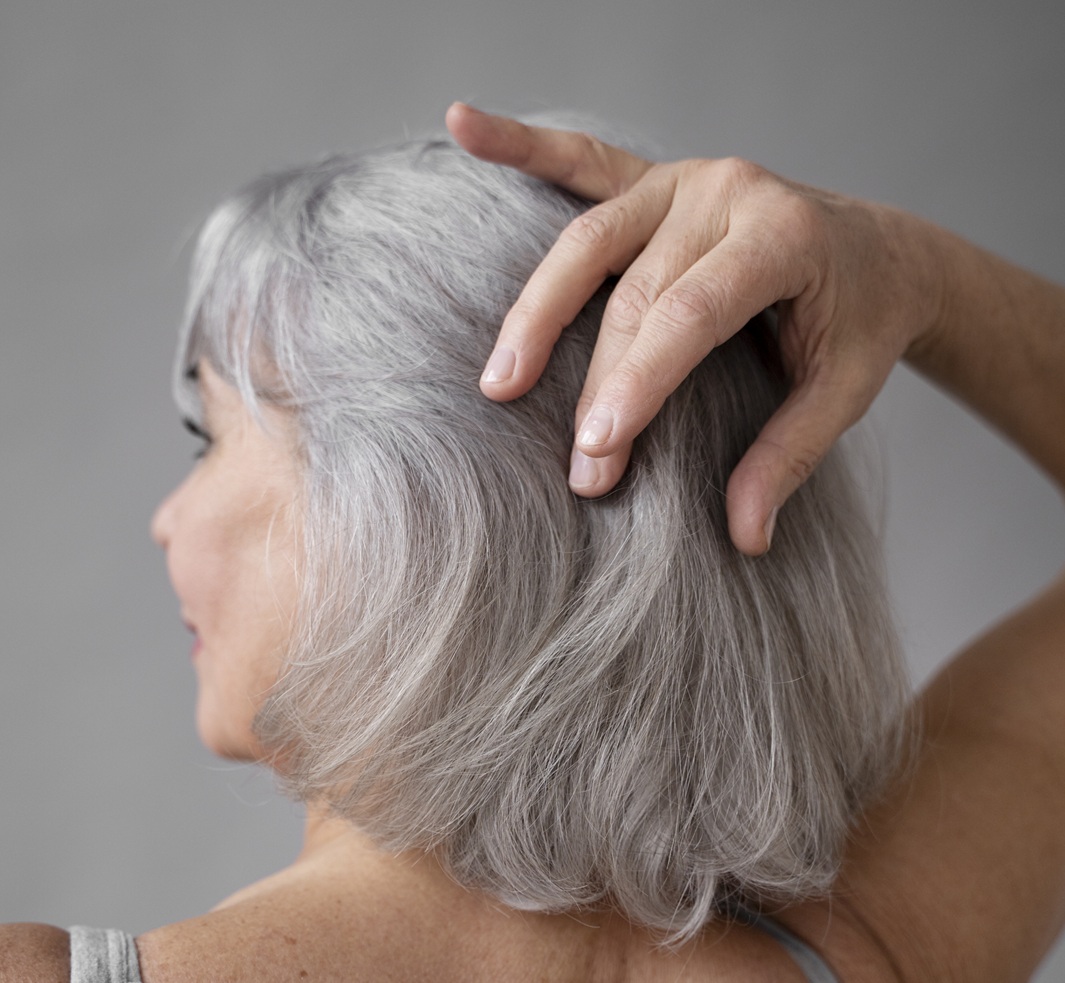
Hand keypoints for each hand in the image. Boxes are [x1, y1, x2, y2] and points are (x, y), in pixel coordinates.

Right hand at [446, 103, 943, 554]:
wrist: (876, 251)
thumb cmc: (859, 320)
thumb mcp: (845, 391)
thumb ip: (791, 456)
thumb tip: (745, 538)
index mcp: (782, 235)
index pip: (692, 313)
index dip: (640, 382)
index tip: (597, 452)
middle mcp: (727, 192)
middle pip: (634, 293)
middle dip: (598, 383)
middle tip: (578, 469)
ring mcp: (683, 177)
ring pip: (589, 241)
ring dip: (537, 311)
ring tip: (500, 381)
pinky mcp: (654, 177)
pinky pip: (579, 159)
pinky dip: (520, 145)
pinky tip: (463, 126)